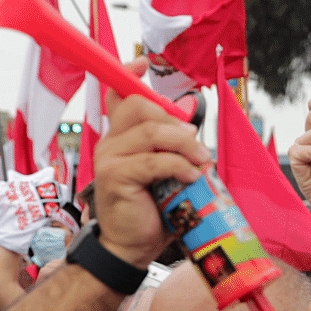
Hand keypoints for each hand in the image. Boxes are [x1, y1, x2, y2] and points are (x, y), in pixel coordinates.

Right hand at [96, 59, 208, 267]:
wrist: (130, 248)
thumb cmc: (150, 210)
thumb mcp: (166, 172)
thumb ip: (173, 145)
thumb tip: (191, 115)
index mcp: (121, 137)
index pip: (117, 95)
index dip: (128, 75)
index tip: (143, 62)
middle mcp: (110, 141)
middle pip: (140, 106)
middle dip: (175, 120)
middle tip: (197, 145)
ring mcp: (109, 157)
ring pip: (151, 131)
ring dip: (185, 144)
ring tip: (202, 161)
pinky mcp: (115, 176)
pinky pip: (154, 161)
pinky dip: (180, 166)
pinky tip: (193, 177)